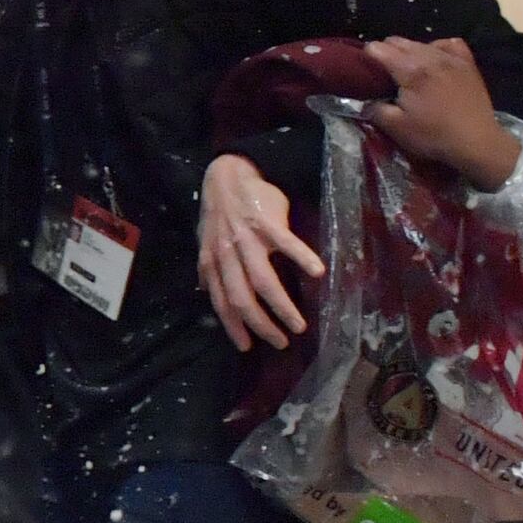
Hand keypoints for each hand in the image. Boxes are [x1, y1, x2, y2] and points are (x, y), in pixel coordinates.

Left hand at [199, 153, 325, 351]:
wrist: (227, 175)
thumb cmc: (220, 212)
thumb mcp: (205, 242)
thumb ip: (207, 268)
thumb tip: (205, 291)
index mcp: (214, 261)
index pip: (220, 302)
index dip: (232, 326)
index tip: (247, 347)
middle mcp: (228, 254)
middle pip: (242, 298)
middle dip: (260, 325)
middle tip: (280, 342)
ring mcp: (247, 239)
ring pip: (263, 281)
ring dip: (281, 307)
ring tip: (299, 324)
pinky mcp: (267, 222)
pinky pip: (286, 244)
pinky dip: (301, 258)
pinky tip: (317, 273)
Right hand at [365, 36, 520, 187]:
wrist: (478, 143)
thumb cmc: (434, 135)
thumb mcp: (396, 128)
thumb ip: (374, 110)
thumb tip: (365, 100)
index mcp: (410, 70)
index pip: (378, 49)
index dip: (366, 58)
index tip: (366, 73)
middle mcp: (430, 56)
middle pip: (398, 41)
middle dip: (385, 53)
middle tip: (384, 75)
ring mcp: (452, 57)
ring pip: (421, 42)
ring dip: (409, 52)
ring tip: (408, 71)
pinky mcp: (467, 63)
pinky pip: (448, 44)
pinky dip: (437, 48)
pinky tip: (435, 60)